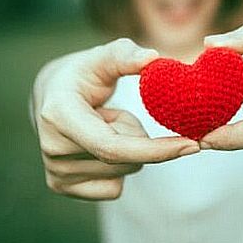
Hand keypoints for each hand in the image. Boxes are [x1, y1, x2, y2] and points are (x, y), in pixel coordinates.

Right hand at [32, 38, 199, 199]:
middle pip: (127, 160)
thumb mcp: (101, 57)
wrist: (51, 98)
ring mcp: (55, 172)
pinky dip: (120, 166)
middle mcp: (52, 148)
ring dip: (129, 148)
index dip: (156, 150)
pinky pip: (115, 187)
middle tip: (117, 113)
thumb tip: (153, 58)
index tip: (192, 144)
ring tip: (104, 125)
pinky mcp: (62, 187)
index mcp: (60, 115)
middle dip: (139, 136)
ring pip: (124, 172)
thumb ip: (125, 55)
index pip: (113, 147)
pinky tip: (101, 143)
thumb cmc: (82, 74)